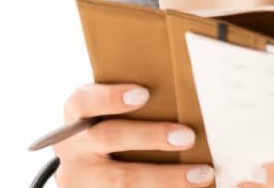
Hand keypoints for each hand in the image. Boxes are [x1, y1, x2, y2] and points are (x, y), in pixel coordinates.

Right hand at [51, 81, 217, 185]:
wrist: (91, 170)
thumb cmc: (112, 130)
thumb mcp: (107, 114)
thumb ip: (130, 106)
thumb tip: (178, 94)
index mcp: (75, 114)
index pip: (84, 101)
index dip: (111, 97)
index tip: (144, 94)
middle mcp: (71, 147)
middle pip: (109, 137)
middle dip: (152, 137)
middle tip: (188, 136)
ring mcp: (80, 178)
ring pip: (123, 180)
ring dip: (167, 177)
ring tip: (201, 173)